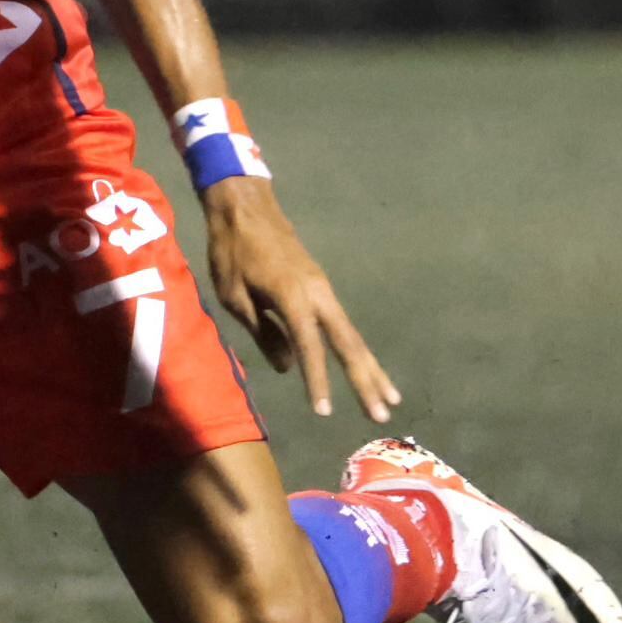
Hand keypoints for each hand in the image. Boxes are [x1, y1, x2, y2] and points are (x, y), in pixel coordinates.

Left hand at [198, 178, 399, 422]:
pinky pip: (342, 324)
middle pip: (348, 344)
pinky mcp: (321, 287)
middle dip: (366, 381)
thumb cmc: (232, 250)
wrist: (246, 206)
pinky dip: (355, 349)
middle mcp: (318, 293)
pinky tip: (364, 369)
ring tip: (389, 400)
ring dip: (370, 368)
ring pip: (351, 335)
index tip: (324, 412)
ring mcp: (323, 288)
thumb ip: (263, 332)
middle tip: (382, 416)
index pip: (309, 347)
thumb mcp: (234, 296)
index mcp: (293, 296)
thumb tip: (287, 366)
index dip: (317, 381)